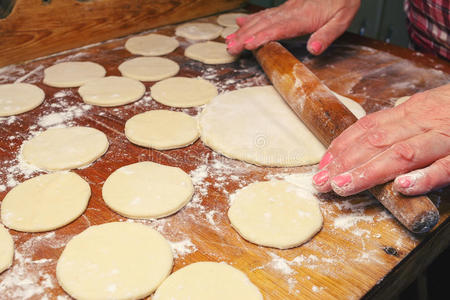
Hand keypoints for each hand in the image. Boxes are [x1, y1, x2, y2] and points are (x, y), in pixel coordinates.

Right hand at [226, 0, 359, 54]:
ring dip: (243, 31)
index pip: (278, 29)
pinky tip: (240, 22)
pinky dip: (250, 18)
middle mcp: (290, 12)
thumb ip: (327, 35)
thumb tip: (314, 49)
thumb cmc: (342, 1)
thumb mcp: (342, 19)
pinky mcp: (286, 7)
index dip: (261, 37)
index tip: (247, 45)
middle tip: (229, 48)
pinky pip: (264, 13)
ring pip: (260, 19)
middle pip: (263, 25)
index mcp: (302, 17)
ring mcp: (286, 8)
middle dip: (244, 37)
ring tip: (229, 40)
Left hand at [313, 84, 449, 195]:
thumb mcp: (424, 110)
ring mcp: (446, 136)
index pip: (366, 128)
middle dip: (346, 163)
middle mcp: (423, 121)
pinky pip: (447, 166)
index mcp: (410, 111)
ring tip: (346, 186)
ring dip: (371, 171)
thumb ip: (398, 125)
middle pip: (377, 141)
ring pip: (403, 153)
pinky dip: (425, 177)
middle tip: (322, 183)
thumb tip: (363, 142)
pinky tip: (402, 188)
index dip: (341, 147)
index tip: (322, 167)